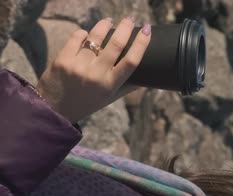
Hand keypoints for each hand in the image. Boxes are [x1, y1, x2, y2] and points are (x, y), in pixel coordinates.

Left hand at [36, 17, 151, 122]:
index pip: (131, 61)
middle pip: (116, 44)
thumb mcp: (110, 98)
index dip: (141, 43)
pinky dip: (83, 33)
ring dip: (104, 25)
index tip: (146, 30)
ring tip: (108, 21)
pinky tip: (87, 33)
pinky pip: (77, 38)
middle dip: (125, 27)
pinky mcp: (63, 59)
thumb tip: (147, 79)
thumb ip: (127, 87)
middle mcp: (96, 75)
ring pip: (96, 37)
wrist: (55, 108)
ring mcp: (78, 66)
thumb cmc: (87, 103)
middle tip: (129, 20)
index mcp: (110, 85)